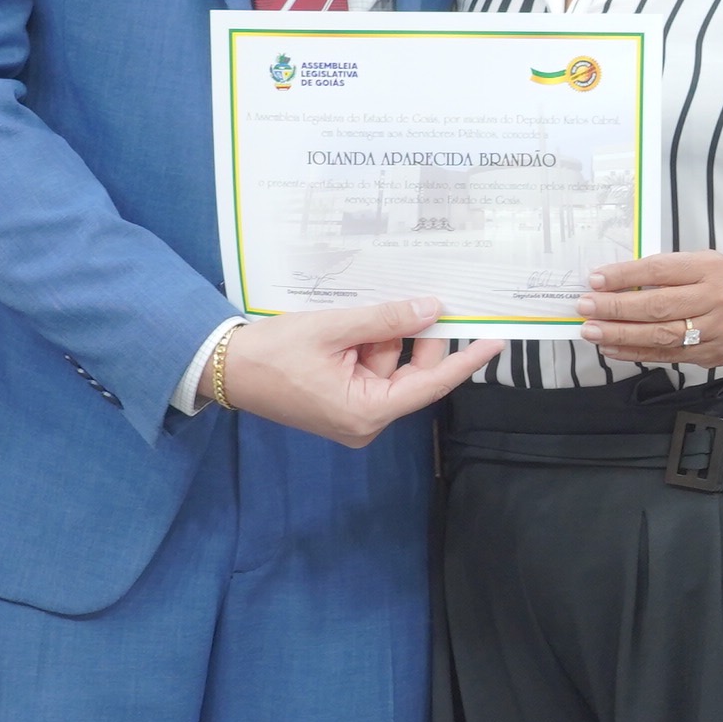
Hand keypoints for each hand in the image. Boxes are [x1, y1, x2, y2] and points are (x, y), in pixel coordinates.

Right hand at [210, 297, 502, 445]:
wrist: (226, 368)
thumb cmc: (274, 352)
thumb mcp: (334, 329)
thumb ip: (386, 319)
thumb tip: (431, 309)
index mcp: (367, 412)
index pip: (431, 384)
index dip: (465, 361)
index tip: (496, 342)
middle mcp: (366, 421)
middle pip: (412, 374)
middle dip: (413, 337)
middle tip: (418, 300)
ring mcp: (355, 414)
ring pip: (391, 367)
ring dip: (382, 337)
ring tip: (356, 317)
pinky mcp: (343, 403)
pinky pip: (371, 370)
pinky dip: (368, 345)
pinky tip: (350, 327)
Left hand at [580, 250, 722, 368]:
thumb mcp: (700, 262)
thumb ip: (664, 271)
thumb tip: (614, 281)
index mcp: (711, 269)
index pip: (662, 271)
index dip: (626, 276)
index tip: (595, 279)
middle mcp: (717, 300)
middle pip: (660, 307)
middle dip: (617, 308)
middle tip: (585, 307)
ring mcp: (715, 332)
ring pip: (662, 336)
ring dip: (621, 335)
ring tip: (592, 331)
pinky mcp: (711, 356)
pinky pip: (668, 356)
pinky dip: (636, 352)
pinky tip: (612, 348)